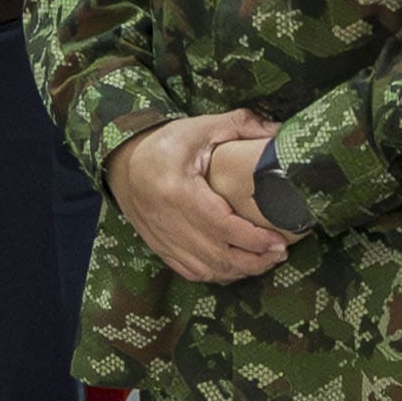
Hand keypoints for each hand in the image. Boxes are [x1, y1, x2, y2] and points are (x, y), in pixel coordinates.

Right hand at [109, 110, 287, 286]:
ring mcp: (161, 238)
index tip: (280, 242)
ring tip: (264, 261)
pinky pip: (191, 272)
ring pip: (206, 269)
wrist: (121, 162)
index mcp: (177, 190)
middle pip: (217, 255)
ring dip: (238, 271)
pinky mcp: (159, 247)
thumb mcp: (202, 127)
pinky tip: (236, 267)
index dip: (253, 240)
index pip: (221, 225)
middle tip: (280, 254)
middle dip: (254, 261)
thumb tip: (280, 132)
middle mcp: (167, 220)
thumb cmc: (164, 143)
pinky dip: (217, 275)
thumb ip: (242, 125)